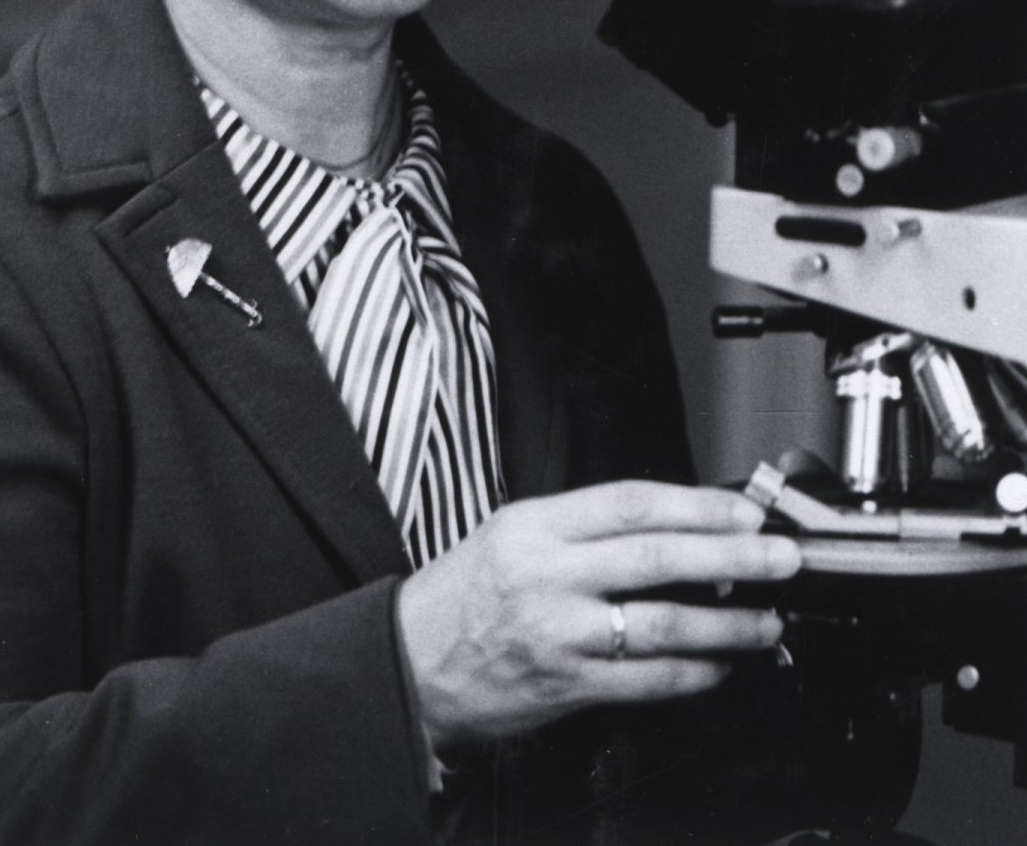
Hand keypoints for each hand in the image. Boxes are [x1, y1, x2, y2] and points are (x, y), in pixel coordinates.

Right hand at [396, 480, 800, 747]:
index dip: (696, 505)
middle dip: (733, 556)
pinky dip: (694, 673)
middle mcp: (548, 575)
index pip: (630, 504)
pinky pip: (647, 681)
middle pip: (658, 558)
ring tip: (767, 620)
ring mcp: (559, 634)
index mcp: (535, 526)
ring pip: (662, 624)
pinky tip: (720, 665)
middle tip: (781, 558)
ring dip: (728, 624)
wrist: (411, 663)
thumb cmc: (466, 594)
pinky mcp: (567, 687)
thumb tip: (678, 527)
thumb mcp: (516, 533)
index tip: (745, 510)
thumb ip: (586, 529)